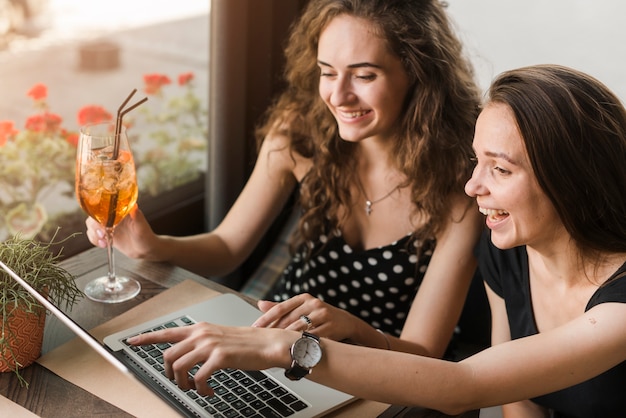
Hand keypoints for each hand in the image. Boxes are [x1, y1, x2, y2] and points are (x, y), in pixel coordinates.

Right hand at [85, 205, 159, 259]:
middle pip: (94, 215)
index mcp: (120, 209)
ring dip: (94, 234)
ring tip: (104, 242)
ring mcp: (108, 225)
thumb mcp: (142, 227)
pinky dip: (94, 240)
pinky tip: (104, 245)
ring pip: (91, 225)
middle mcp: (112, 215)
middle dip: (95, 226)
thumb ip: (138, 217)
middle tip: (103, 236)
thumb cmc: (146, 236)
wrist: (145, 249)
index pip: (103, 206)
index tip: (103, 224)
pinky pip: (93, 234)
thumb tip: (135, 206)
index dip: (99, 214)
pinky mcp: (105, 234)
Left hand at [127, 323, 295, 395]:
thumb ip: (202, 341)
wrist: (268, 344)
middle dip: (169, 375)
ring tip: (195, 388)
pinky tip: (209, 391)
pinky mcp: (220, 357)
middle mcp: (202, 334)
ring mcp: (210, 345)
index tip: (131, 342)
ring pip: (179, 368)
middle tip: (181, 383)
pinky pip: (198, 379)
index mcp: (200, 328)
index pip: (166, 332)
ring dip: (183, 384)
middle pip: (168, 356)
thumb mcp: (220, 337)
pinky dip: (201, 390)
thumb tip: (187, 354)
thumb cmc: (247, 343)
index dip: (146, 338)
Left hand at [253, 294, 360, 341]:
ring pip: (299, 329)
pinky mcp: (331, 327)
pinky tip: (293, 350)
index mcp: (303, 298)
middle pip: (288, 319)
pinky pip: (312, 338)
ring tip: (275, 347)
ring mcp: (323, 315)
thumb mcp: (302, 308)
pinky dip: (302, 344)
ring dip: (286, 339)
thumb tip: (260, 304)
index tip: (255, 328)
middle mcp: (313, 304)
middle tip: (262, 341)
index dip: (266, 318)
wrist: (346, 322)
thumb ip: (282, 307)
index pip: (280, 308)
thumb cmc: (320, 316)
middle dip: (274, 332)